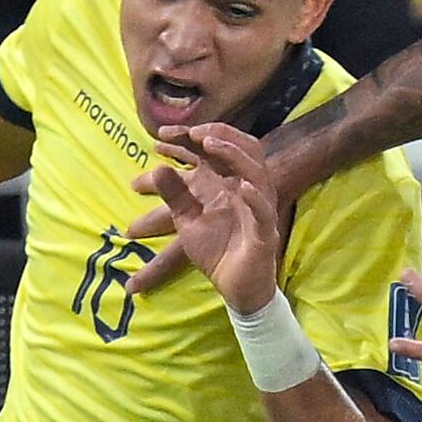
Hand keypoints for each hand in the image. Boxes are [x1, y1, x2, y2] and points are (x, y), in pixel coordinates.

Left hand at [124, 122, 319, 294]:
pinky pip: (264, 210)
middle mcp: (246, 189)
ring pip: (256, 172)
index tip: (162, 134)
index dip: (191, 137)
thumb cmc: (217, 252)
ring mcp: (258, 208)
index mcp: (227, 184)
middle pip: (242, 149)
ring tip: (210, 145)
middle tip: (192, 132)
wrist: (236, 289)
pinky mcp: (264, 232)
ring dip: (234, 155)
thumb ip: (174, 195)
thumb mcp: (187, 221)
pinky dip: (255, 197)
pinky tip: (243, 187)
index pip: (215, 150)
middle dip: (218, 135)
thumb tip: (157, 167)